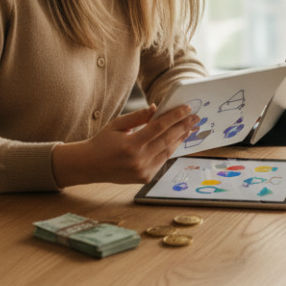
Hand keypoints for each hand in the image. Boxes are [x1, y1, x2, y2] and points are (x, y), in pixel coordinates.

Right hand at [52, 104, 198, 186]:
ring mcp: (143, 171)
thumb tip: (157, 108)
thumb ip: (139, 116)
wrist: (90, 166)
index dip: (175, 116)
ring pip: (168, 151)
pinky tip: (177, 140)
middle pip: (168, 139)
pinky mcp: (144, 178)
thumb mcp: (118, 124)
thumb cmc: (103, 142)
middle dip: (184, 126)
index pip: (159, 127)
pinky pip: (162, 161)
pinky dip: (170, 149)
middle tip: (196, 117)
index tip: (187, 108)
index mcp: (131, 144)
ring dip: (181, 138)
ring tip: (190, 128)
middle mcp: (139, 159)